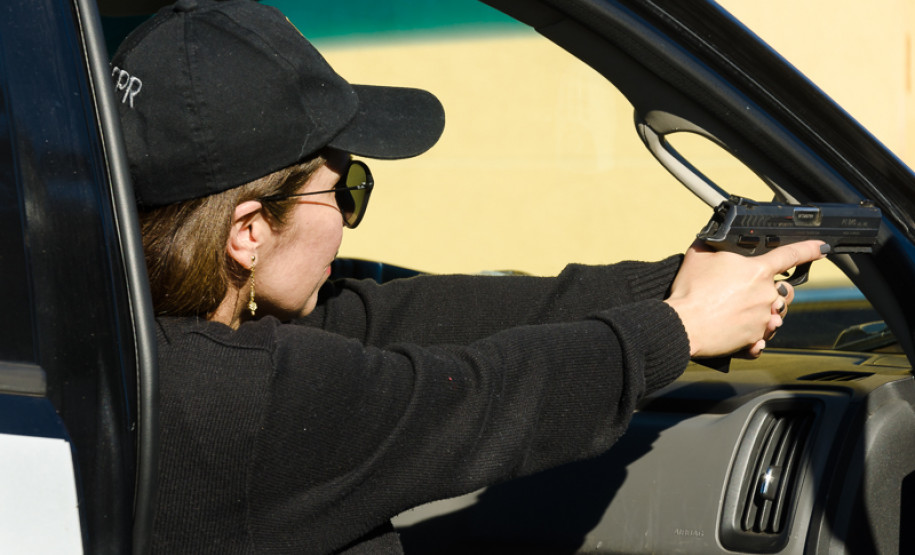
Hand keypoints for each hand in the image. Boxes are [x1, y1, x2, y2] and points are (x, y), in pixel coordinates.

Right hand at [664, 240, 825, 357]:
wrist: (684, 325)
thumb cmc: (690, 291)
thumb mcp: (698, 256)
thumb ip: (713, 244)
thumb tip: (715, 238)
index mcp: (757, 271)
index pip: (792, 255)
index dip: (810, 249)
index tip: (822, 248)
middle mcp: (767, 295)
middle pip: (785, 291)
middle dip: (774, 291)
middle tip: (749, 292)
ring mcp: (763, 319)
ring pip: (774, 314)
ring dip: (763, 312)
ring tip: (739, 312)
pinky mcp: (755, 339)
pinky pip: (762, 336)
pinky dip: (753, 335)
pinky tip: (739, 331)